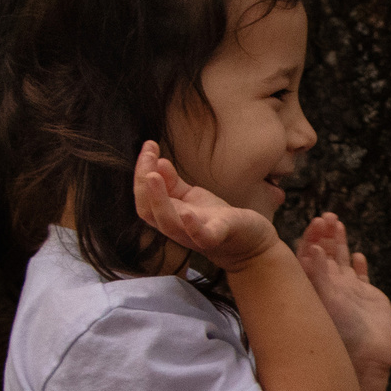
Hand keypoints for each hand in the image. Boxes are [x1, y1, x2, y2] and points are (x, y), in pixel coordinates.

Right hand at [135, 142, 275, 268]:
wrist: (250, 243)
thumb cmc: (216, 219)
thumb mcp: (192, 197)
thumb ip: (173, 182)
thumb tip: (158, 161)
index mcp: (169, 215)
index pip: (144, 198)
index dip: (140, 173)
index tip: (148, 146)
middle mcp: (178, 227)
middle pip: (148, 211)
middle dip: (143, 184)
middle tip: (148, 156)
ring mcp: (197, 235)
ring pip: (169, 224)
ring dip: (158, 200)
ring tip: (153, 176)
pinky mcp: (220, 236)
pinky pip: (203, 237)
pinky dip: (194, 227)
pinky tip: (188, 212)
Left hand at [297, 212, 390, 378]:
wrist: (365, 360)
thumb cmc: (339, 336)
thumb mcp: (324, 303)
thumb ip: (318, 276)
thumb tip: (310, 248)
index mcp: (314, 287)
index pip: (307, 256)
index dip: (310, 238)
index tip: (316, 221)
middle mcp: (329, 286)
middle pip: (324, 254)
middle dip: (325, 235)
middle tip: (328, 216)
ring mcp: (348, 291)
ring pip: (342, 261)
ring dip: (339, 243)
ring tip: (338, 224)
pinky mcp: (368, 298)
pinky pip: (361, 276)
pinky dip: (358, 265)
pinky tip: (357, 256)